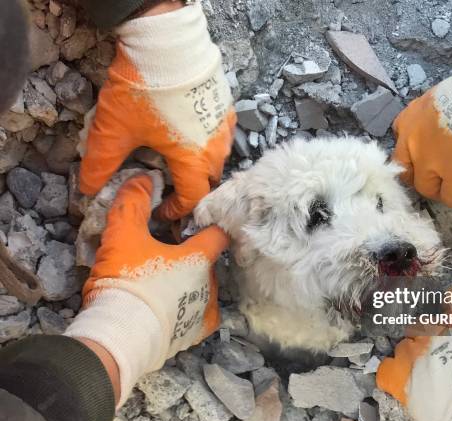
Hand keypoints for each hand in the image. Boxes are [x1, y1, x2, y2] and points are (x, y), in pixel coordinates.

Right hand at [65, 175, 228, 404]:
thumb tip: (142, 178)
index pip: (218, 233)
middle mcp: (210, 283)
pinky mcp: (194, 335)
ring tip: (164, 284)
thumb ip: (132, 204)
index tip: (196, 223)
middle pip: (207, 262)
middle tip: (166, 256)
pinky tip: (174, 308)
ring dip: (190, 284)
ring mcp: (205, 311)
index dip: (209, 225)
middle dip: (191, 257)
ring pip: (204, 289)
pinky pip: (199, 317)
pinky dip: (189, 310)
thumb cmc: (127, 281)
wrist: (121, 335)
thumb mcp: (122, 236)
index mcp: (199, 257)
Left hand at [78, 4, 235, 220]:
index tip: (161, 210)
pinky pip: (221, 134)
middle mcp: (216, 149)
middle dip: (190, 188)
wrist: (165, 43)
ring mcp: (225, 126)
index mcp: (194, 161)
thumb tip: (88, 189)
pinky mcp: (226, 105)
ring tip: (179, 157)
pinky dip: (208, 140)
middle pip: (208, 180)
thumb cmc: (144, 91)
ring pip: (218, 157)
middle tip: (169, 185)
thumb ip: (100, 164)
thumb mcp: (114, 130)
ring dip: (201, 164)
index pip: (193, 199)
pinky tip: (190, 130)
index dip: (177, 210)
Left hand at [376, 288, 451, 420]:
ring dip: (414, 351)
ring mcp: (417, 355)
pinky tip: (400, 377)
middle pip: (425, 322)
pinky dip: (392, 372)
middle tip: (448, 347)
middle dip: (434, 332)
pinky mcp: (405, 382)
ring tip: (426, 366)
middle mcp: (436, 332)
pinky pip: (387, 372)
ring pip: (405, 344)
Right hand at [392, 10, 451, 246]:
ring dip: (423, 169)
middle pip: (426, 185)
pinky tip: (431, 139)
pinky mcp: (415, 106)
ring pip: (404, 164)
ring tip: (447, 161)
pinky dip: (411, 143)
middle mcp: (424, 148)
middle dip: (449, 185)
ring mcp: (416, 125)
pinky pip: (400, 134)